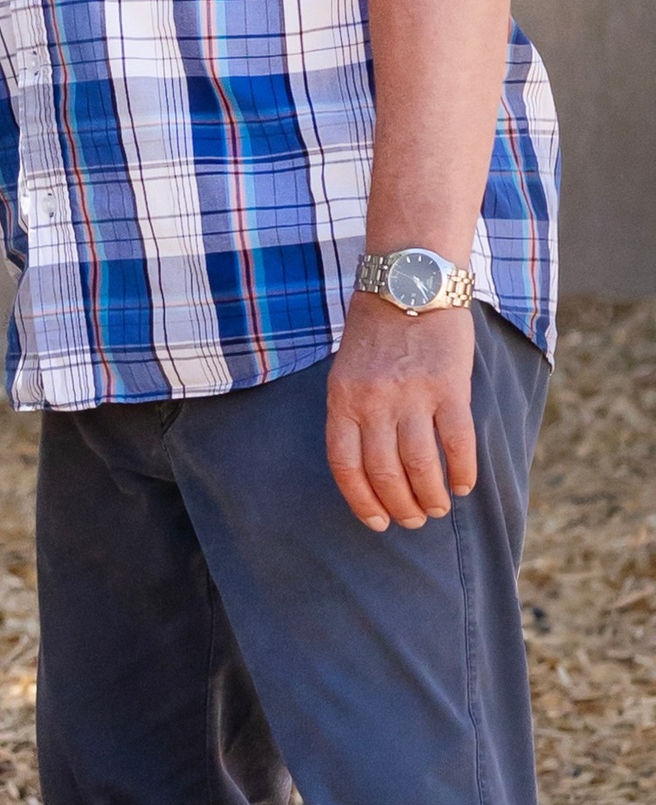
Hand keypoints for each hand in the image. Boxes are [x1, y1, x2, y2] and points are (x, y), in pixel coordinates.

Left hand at [324, 295, 477, 530]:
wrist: (410, 282)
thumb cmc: (377, 331)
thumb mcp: (346, 371)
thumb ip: (354, 413)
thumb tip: (370, 470)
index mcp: (341, 399)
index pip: (345, 466)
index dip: (361, 501)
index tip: (376, 522)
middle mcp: (373, 401)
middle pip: (384, 472)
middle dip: (400, 506)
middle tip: (413, 520)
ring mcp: (411, 395)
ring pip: (420, 466)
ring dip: (431, 496)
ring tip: (438, 508)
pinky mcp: (449, 387)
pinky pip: (457, 442)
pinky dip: (462, 471)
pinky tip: (464, 485)